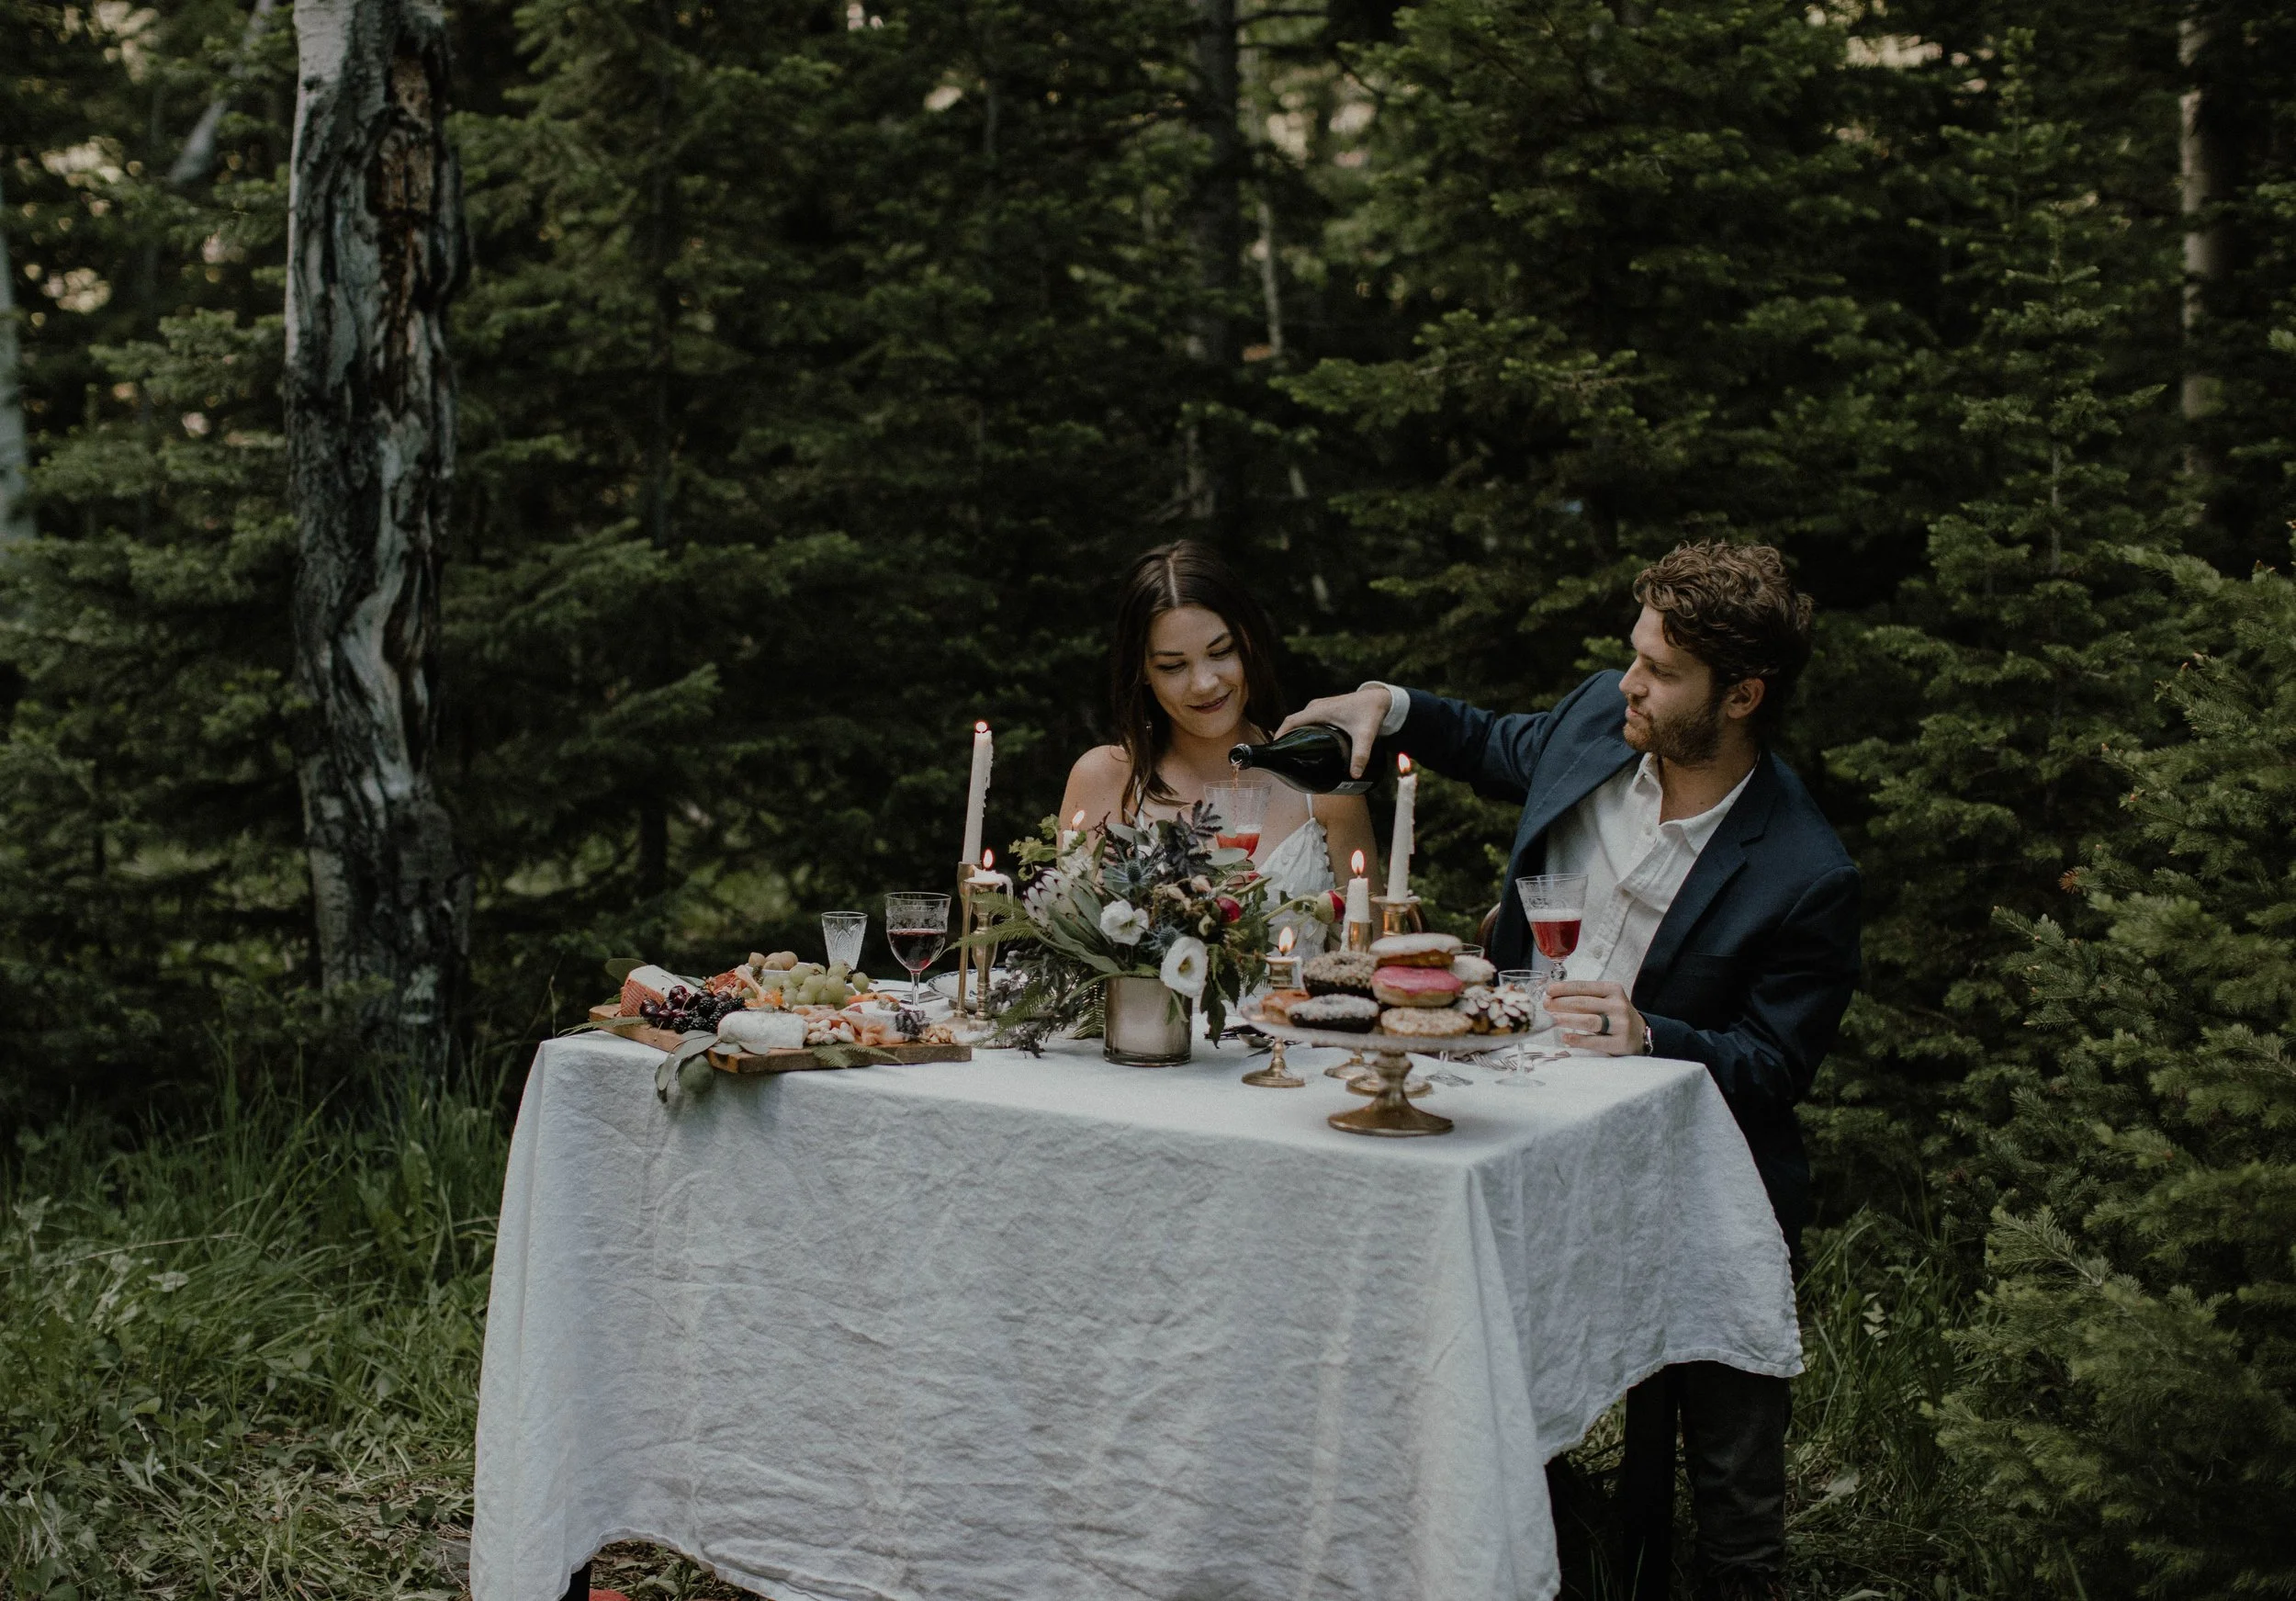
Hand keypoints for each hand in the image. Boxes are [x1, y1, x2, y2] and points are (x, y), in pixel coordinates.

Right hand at [1273, 686, 1390, 777]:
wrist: (1380, 698)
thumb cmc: (1371, 712)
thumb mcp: (1365, 734)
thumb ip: (1361, 754)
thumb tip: (1355, 775)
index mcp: (1319, 710)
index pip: (1291, 721)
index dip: (1280, 735)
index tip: (1275, 750)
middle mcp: (1316, 707)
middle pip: (1292, 723)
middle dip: (1285, 738)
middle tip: (1284, 758)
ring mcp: (1320, 707)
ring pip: (1299, 721)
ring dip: (1293, 734)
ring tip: (1292, 754)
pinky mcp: (1325, 710)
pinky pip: (1307, 720)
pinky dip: (1301, 731)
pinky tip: (1306, 744)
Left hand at [1543, 980, 1643, 1056]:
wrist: (1641, 1034)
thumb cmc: (1615, 1015)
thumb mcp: (1606, 1000)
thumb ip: (1585, 997)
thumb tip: (1553, 997)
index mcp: (1613, 990)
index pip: (1584, 987)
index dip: (1564, 989)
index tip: (1549, 991)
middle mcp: (1618, 1005)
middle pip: (1584, 1003)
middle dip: (1561, 1004)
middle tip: (1546, 1005)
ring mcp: (1620, 1025)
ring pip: (1589, 1021)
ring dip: (1567, 1019)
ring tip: (1552, 1019)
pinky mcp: (1620, 1043)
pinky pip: (1595, 1041)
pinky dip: (1578, 1039)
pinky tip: (1565, 1037)